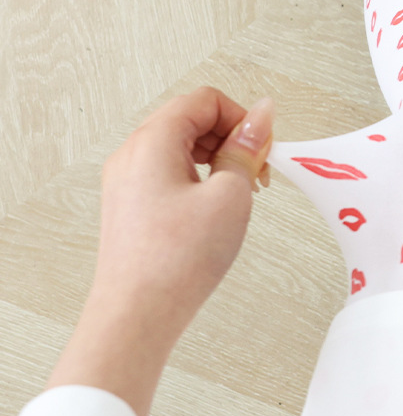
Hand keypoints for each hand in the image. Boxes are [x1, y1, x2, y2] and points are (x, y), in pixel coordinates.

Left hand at [92, 85, 275, 335]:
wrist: (136, 315)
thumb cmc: (177, 260)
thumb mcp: (230, 194)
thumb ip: (246, 148)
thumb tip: (261, 115)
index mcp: (152, 141)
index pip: (205, 100)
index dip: (242, 118)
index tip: (262, 148)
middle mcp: (132, 155)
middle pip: (191, 119)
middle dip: (231, 139)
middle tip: (257, 173)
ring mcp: (126, 183)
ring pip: (181, 147)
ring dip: (218, 160)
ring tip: (239, 195)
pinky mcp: (130, 207)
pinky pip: (169, 174)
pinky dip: (199, 180)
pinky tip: (216, 211)